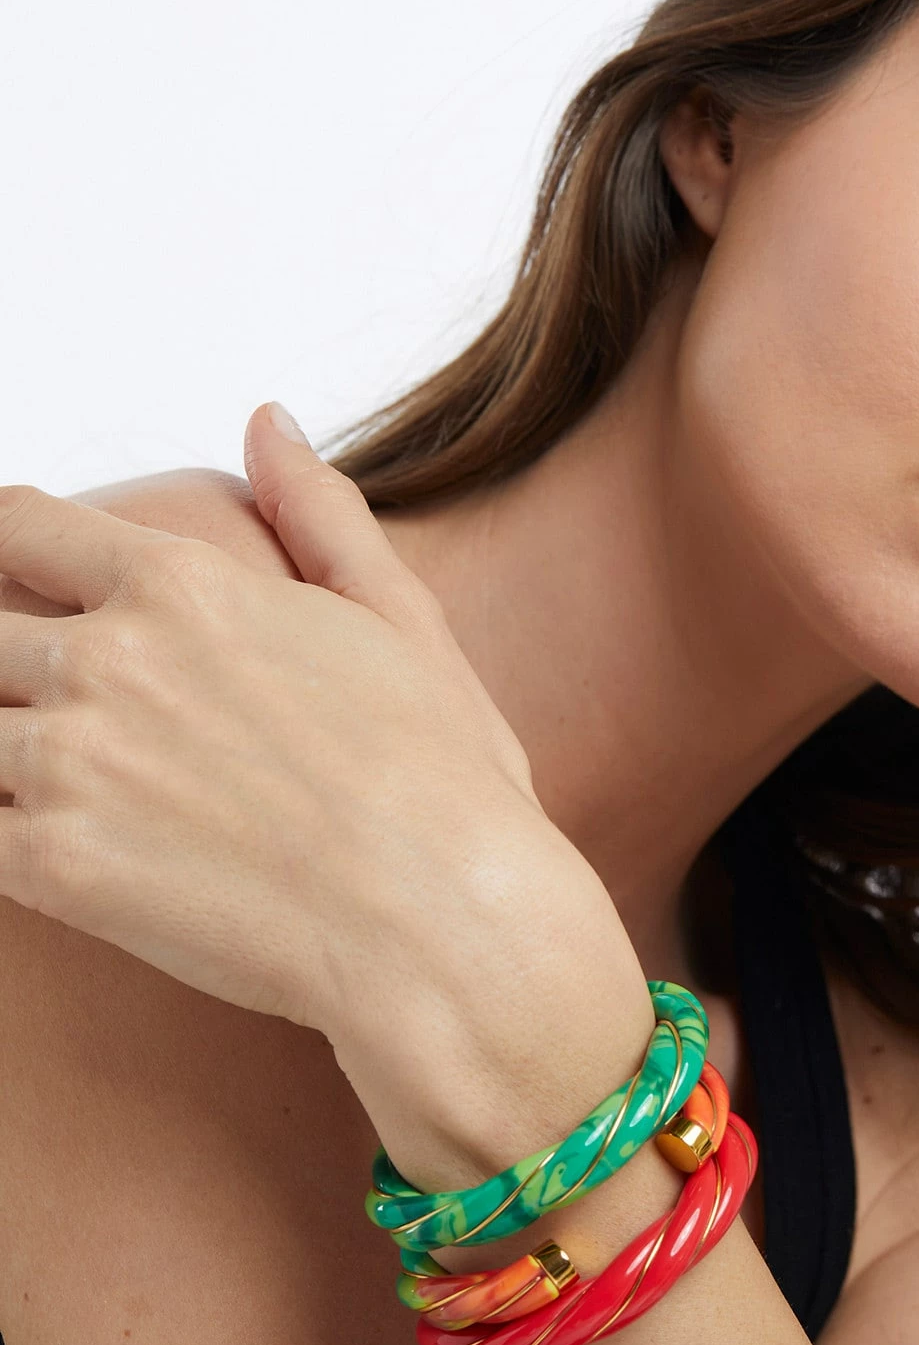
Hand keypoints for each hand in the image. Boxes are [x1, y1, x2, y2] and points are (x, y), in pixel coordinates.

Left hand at [0, 405, 648, 1159]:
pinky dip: (2, 836)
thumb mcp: (402, 620)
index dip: (3, 551)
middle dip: (2, 661)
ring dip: (4, 752)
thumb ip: (321, 515)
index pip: (17, 527)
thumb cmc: (445, 781)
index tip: (16, 585)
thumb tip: (270, 422)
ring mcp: (69, 764)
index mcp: (184, 586)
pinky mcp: (52, 869)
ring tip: (64, 784)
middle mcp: (108, 659)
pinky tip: (55, 852)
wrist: (448, 922)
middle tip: (52, 705)